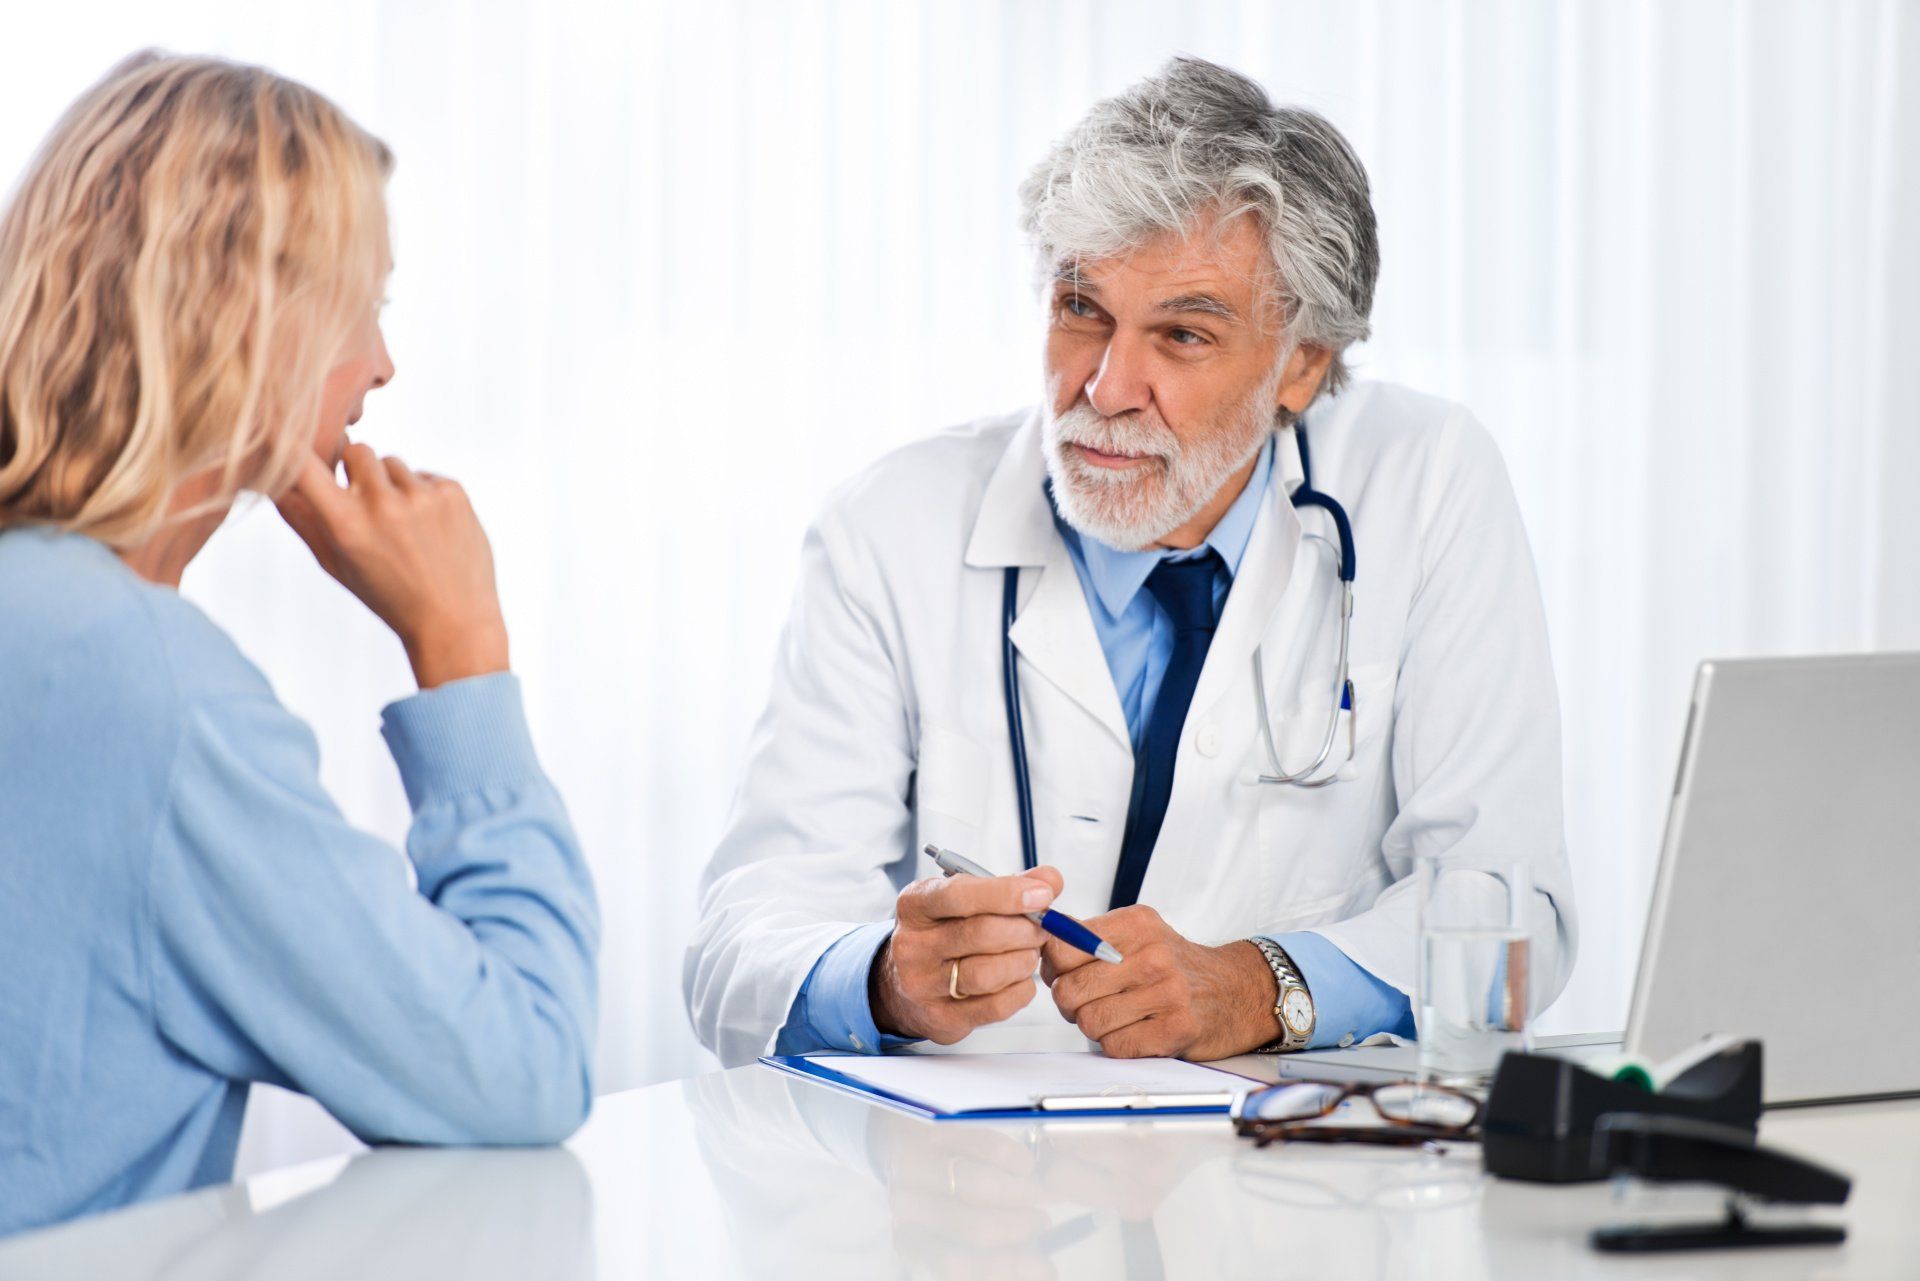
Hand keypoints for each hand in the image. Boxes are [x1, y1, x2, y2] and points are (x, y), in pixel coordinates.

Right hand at [275, 447, 509, 688]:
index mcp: (346, 525)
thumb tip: (271, 478)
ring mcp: (422, 497)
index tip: (278, 421)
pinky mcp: (453, 493)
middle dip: (356, 469)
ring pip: (392, 462)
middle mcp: (383, 505)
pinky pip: (425, 475)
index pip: (304, 465)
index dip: (288, 440)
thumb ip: (302, 519)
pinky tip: (430, 530)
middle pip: (358, 450)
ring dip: (391, 485)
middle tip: (365, 503)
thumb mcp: (335, 564)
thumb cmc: (386, 595)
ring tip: (403, 527)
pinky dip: (423, 495)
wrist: (453, 620)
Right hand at [870, 866, 1065, 1043]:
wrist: (903, 984)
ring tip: (1029, 953)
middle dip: (1025, 929)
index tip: (1043, 895)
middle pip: (982, 934)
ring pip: (989, 974)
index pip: (960, 894)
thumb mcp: (964, 899)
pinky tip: (1018, 979)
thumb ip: (1008, 886)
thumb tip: (1050, 880)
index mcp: (915, 904)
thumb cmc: (945, 933)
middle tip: (1043, 927)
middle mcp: (912, 945)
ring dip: (1024, 961)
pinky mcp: (941, 1018)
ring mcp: (923, 985)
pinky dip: (1020, 990)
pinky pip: (996, 1006)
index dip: (1007, 893)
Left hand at [1041, 905, 1278, 1059]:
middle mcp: (1152, 954)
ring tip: (1116, 1016)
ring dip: (1094, 1026)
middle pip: (1070, 990)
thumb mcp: (1139, 933)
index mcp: (1136, 924)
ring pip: (1089, 1022)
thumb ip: (1090, 935)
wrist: (1235, 991)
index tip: (1061, 973)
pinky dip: (1116, 1044)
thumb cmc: (1176, 965)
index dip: (1052, 967)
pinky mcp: (1176, 1029)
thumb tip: (1039, 938)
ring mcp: (1167, 993)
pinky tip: (1134, 1031)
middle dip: (1070, 1003)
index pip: (1062, 946)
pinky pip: (1115, 1046)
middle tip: (1086, 1001)